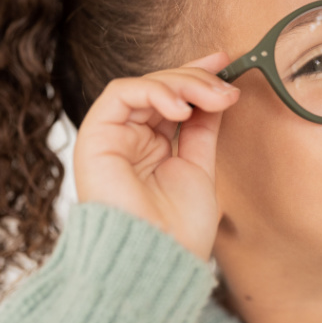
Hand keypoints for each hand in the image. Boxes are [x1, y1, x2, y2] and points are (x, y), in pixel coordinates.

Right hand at [73, 52, 239, 261]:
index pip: (172, 99)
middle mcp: (130, 139)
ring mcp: (113, 137)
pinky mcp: (95, 137)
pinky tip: (181, 108)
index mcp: (153, 148)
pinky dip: (154, 91)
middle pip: (160, 88)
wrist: (158, 261)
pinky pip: (120, 94)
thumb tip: (218, 93)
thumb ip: (203, 130)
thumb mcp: (200, 168)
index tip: (226, 61)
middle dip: (197, 80)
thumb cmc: (179, 230)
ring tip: (211, 98)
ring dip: (182, 84)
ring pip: (143, 86)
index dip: (196, 75)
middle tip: (226, 88)